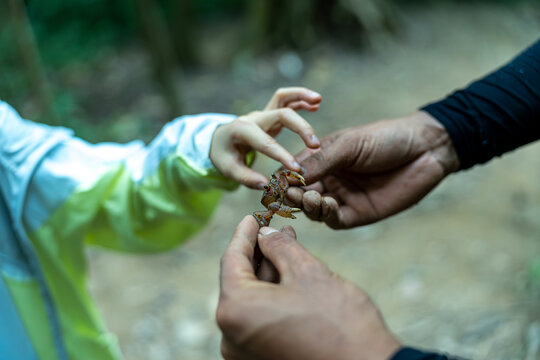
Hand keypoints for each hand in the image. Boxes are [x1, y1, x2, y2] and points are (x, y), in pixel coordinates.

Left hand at [210, 87, 321, 188]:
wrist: (219, 139)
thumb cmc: (224, 154)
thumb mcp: (228, 169)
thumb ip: (246, 178)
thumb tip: (266, 185)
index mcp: (241, 131)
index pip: (264, 142)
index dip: (281, 155)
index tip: (296, 169)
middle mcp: (254, 118)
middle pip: (280, 114)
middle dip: (299, 127)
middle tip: (315, 146)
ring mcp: (263, 113)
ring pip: (282, 97)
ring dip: (300, 95)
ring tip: (318, 100)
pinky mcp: (270, 113)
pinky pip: (286, 100)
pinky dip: (300, 99)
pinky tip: (316, 104)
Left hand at [216, 216, 400, 359]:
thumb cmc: (338, 323)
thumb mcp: (307, 272)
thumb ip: (280, 247)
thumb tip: (265, 235)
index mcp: (235, 311)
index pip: (231, 260)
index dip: (244, 234)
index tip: (253, 217)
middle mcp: (231, 337)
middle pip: (240, 282)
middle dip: (260, 253)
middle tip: (277, 229)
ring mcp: (245, 353)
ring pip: (252, 301)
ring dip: (269, 274)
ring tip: (288, 248)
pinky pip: (260, 320)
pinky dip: (273, 297)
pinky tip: (290, 278)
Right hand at [287, 111, 459, 228]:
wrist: (425, 149)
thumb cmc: (385, 138)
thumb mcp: (349, 145)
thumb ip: (320, 162)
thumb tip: (289, 177)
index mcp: (322, 159)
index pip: (293, 171)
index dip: (283, 178)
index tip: (274, 182)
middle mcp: (328, 180)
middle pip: (299, 194)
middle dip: (292, 195)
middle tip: (290, 194)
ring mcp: (342, 198)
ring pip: (314, 210)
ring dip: (308, 206)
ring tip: (310, 198)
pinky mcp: (358, 214)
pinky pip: (335, 220)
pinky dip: (327, 215)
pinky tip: (327, 205)